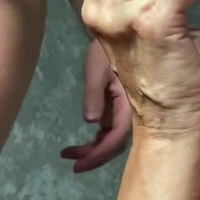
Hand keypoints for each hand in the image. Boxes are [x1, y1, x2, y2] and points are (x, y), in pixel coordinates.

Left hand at [61, 39, 131, 172]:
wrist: (118, 34)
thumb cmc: (107, 48)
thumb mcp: (98, 67)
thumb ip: (94, 94)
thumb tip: (91, 122)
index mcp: (130, 102)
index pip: (116, 136)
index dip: (99, 153)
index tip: (77, 164)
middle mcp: (130, 110)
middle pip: (116, 143)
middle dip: (95, 156)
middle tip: (72, 165)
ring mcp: (125, 110)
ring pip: (113, 138)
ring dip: (94, 149)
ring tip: (69, 153)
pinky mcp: (119, 107)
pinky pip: (110, 129)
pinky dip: (97, 138)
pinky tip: (82, 141)